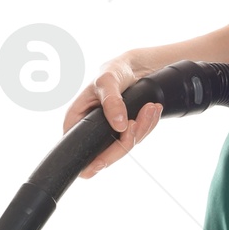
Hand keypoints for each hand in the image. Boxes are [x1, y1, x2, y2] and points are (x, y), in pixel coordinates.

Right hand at [62, 55, 163, 177]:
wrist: (130, 69)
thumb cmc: (111, 72)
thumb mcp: (107, 81)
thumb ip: (111, 102)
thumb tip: (119, 125)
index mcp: (75, 120)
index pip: (79, 151)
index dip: (93, 160)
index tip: (107, 158)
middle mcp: (89, 131)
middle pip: (106, 156)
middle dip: (126, 140)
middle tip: (135, 122)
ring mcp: (107, 134)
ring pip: (126, 147)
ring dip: (142, 128)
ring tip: (150, 108)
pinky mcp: (123, 133)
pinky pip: (137, 137)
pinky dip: (148, 125)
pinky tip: (152, 110)